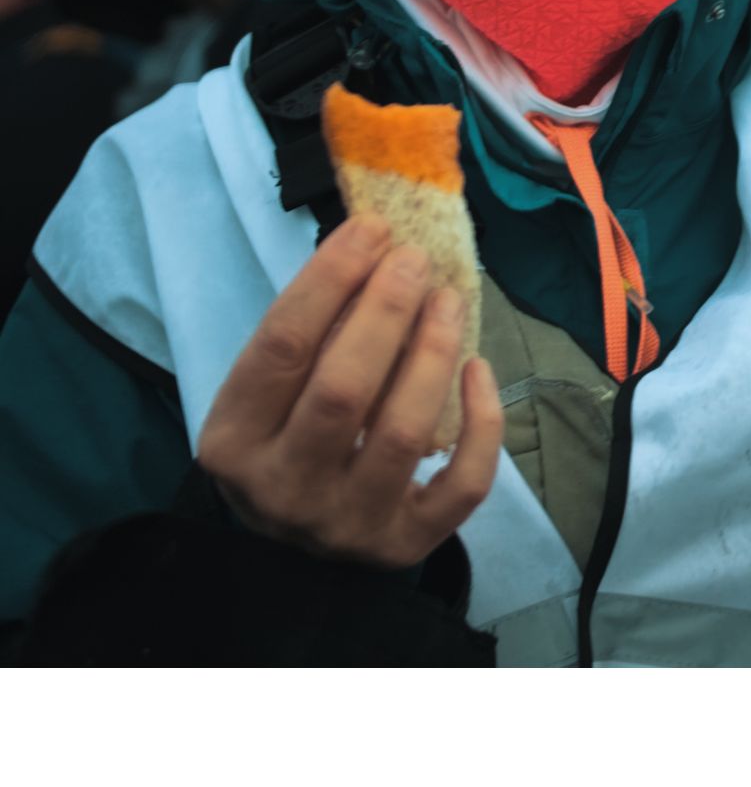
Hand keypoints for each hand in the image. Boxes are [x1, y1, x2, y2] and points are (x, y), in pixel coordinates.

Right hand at [196, 216, 502, 568]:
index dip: (329, 280)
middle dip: (386, 311)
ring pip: (402, 430)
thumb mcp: (266, 401)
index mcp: (233, 443)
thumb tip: (373, 250)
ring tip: (448, 299)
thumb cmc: (286, 447)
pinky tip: (480, 370)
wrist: (297, 556)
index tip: (371, 230)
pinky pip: (461, 482)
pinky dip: (481, 422)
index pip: (280, 348)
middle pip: (342, 388)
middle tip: (414, 259)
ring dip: (434, 352)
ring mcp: (347, 523)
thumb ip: (306, 341)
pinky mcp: (407, 544)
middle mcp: (283, 488)